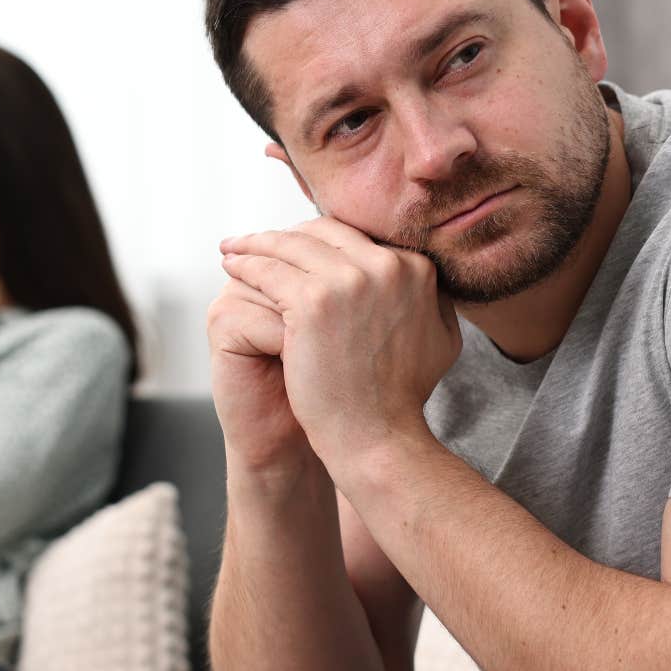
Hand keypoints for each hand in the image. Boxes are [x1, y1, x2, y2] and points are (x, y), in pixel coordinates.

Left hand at [219, 217, 460, 474]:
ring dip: (258, 243)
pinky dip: (246, 264)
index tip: (298, 245)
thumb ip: (431, 299)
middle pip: (323, 233)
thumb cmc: (401, 397)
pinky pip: (267, 270)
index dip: (322, 241)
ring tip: (235, 248)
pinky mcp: (313, 301)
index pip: (356, 237)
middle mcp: (387, 265)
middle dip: (288, 234)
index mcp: (415, 268)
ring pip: (291, 245)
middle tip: (259, 240)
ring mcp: (349, 280)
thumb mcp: (439, 337)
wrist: (378, 437)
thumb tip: (418, 274)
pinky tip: (232, 266)